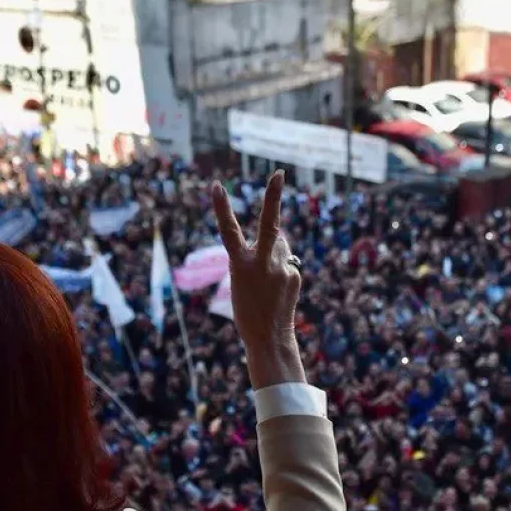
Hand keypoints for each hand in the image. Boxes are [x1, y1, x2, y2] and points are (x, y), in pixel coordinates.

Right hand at [213, 172, 304, 389]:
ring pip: (280, 246)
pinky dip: (282, 271)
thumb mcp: (243, 280)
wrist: (268, 337)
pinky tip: (278, 290)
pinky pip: (287, 263)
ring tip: (268, 280)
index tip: (216, 185)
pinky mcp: (294, 275)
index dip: (221, 208)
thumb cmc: (248, 311)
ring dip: (275, 253)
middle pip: (269, 224)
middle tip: (279, 173)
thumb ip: (260, 256)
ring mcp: (281, 268)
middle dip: (273, 197)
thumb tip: (280, 240)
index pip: (228, 231)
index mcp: (239, 265)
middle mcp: (261, 263)